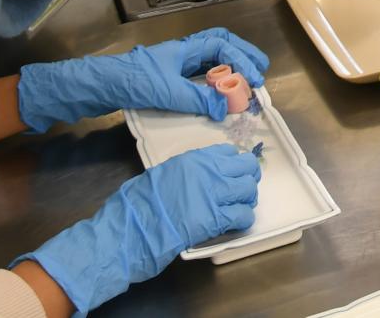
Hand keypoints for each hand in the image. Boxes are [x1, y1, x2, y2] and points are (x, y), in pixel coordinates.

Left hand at [15, 29, 269, 130]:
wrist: (97, 86)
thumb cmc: (131, 81)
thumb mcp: (166, 92)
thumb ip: (197, 99)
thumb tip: (224, 108)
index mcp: (186, 48)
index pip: (223, 46)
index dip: (242, 60)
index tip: (254, 79)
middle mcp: (183, 53)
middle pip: (221, 46)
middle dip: (242, 56)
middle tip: (260, 71)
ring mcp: (175, 65)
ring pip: (210, 61)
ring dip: (229, 69)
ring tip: (244, 83)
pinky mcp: (167, 79)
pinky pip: (199, 76)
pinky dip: (213, 82)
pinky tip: (217, 95)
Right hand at [22, 144, 259, 314]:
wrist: (131, 228)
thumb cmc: (139, 202)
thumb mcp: (163, 174)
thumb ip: (186, 172)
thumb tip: (200, 175)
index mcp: (194, 159)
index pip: (229, 152)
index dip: (234, 164)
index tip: (232, 173)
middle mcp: (208, 172)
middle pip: (246, 168)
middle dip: (247, 179)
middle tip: (240, 191)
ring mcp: (213, 195)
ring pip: (249, 191)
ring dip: (246, 200)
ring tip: (237, 208)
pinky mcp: (215, 220)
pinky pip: (243, 215)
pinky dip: (243, 220)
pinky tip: (234, 224)